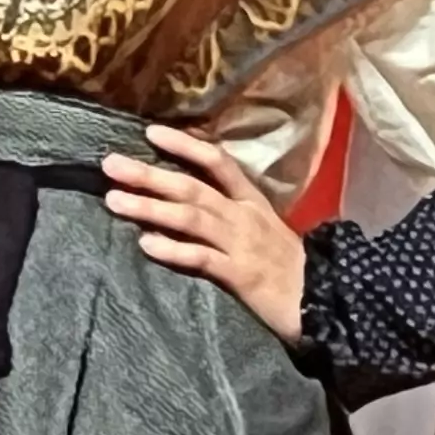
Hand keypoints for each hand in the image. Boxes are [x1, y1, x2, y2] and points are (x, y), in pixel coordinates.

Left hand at [104, 125, 306, 340]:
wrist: (325, 302)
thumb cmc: (290, 268)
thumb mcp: (265, 231)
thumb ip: (232, 215)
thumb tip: (185, 204)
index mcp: (252, 202)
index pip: (217, 163)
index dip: (184, 145)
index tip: (150, 132)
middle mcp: (245, 216)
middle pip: (192, 187)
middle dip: (149, 173)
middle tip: (110, 163)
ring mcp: (243, 244)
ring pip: (191, 218)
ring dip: (151, 207)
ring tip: (115, 200)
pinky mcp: (242, 276)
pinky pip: (202, 259)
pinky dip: (173, 250)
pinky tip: (146, 245)